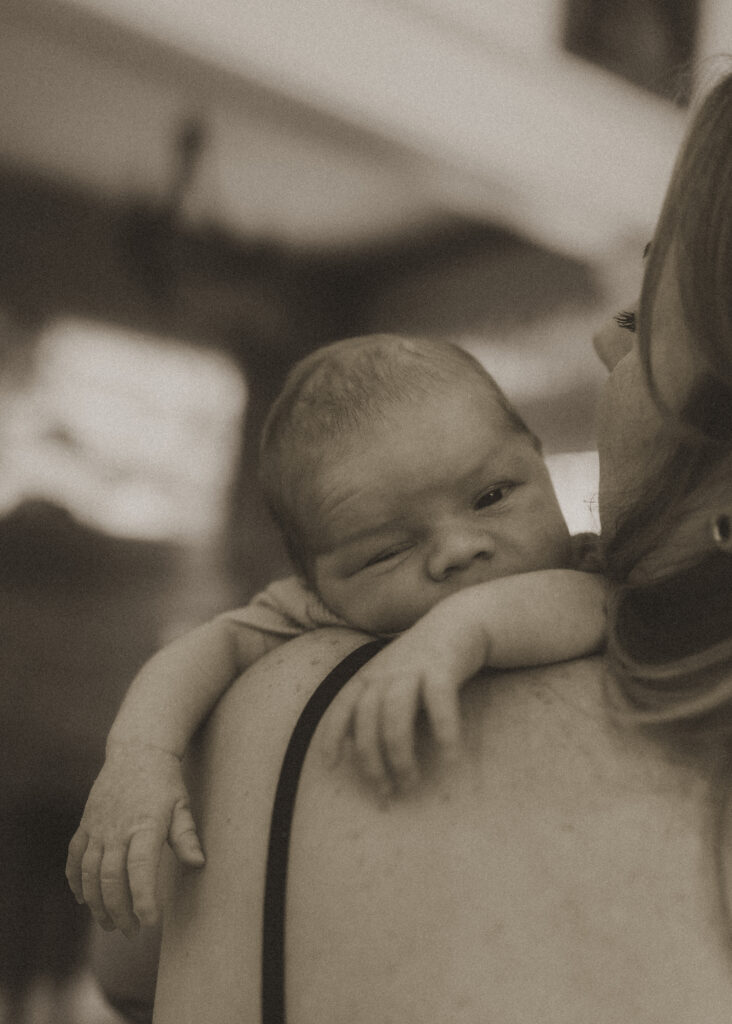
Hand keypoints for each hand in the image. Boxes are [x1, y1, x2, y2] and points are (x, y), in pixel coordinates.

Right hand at [66, 743, 204, 936]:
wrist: (137, 751)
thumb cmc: (165, 781)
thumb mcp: (182, 804)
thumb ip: (187, 835)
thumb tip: (199, 863)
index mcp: (145, 825)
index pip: (140, 869)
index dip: (144, 899)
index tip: (151, 922)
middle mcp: (117, 829)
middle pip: (111, 879)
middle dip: (120, 911)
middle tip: (131, 933)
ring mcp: (98, 827)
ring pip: (90, 874)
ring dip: (97, 904)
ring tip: (110, 924)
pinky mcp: (86, 825)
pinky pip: (75, 858)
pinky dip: (76, 881)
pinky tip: (83, 899)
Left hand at [321, 614, 484, 796]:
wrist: (460, 621)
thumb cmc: (423, 660)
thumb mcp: (390, 677)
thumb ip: (373, 705)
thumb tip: (353, 743)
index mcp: (370, 675)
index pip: (342, 705)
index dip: (333, 733)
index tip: (330, 764)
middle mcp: (386, 671)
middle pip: (368, 720)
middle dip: (372, 760)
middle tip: (386, 792)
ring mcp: (413, 668)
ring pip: (395, 716)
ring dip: (400, 753)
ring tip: (411, 782)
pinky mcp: (443, 667)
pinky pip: (438, 701)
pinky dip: (443, 730)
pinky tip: (450, 758)